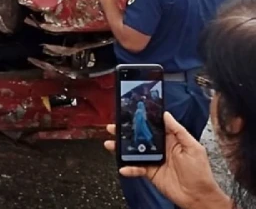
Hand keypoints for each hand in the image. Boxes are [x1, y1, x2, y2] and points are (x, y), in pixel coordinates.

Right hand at [104, 112, 227, 208]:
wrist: (197, 196)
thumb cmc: (200, 172)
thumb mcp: (193, 147)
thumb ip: (178, 131)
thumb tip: (167, 115)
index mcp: (170, 140)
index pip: (153, 127)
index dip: (141, 120)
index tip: (129, 114)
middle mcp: (160, 148)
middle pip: (139, 137)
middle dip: (125, 132)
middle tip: (113, 127)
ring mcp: (153, 160)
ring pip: (134, 151)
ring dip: (121, 148)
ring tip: (110, 144)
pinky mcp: (149, 172)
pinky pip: (136, 168)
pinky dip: (129, 168)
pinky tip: (124, 167)